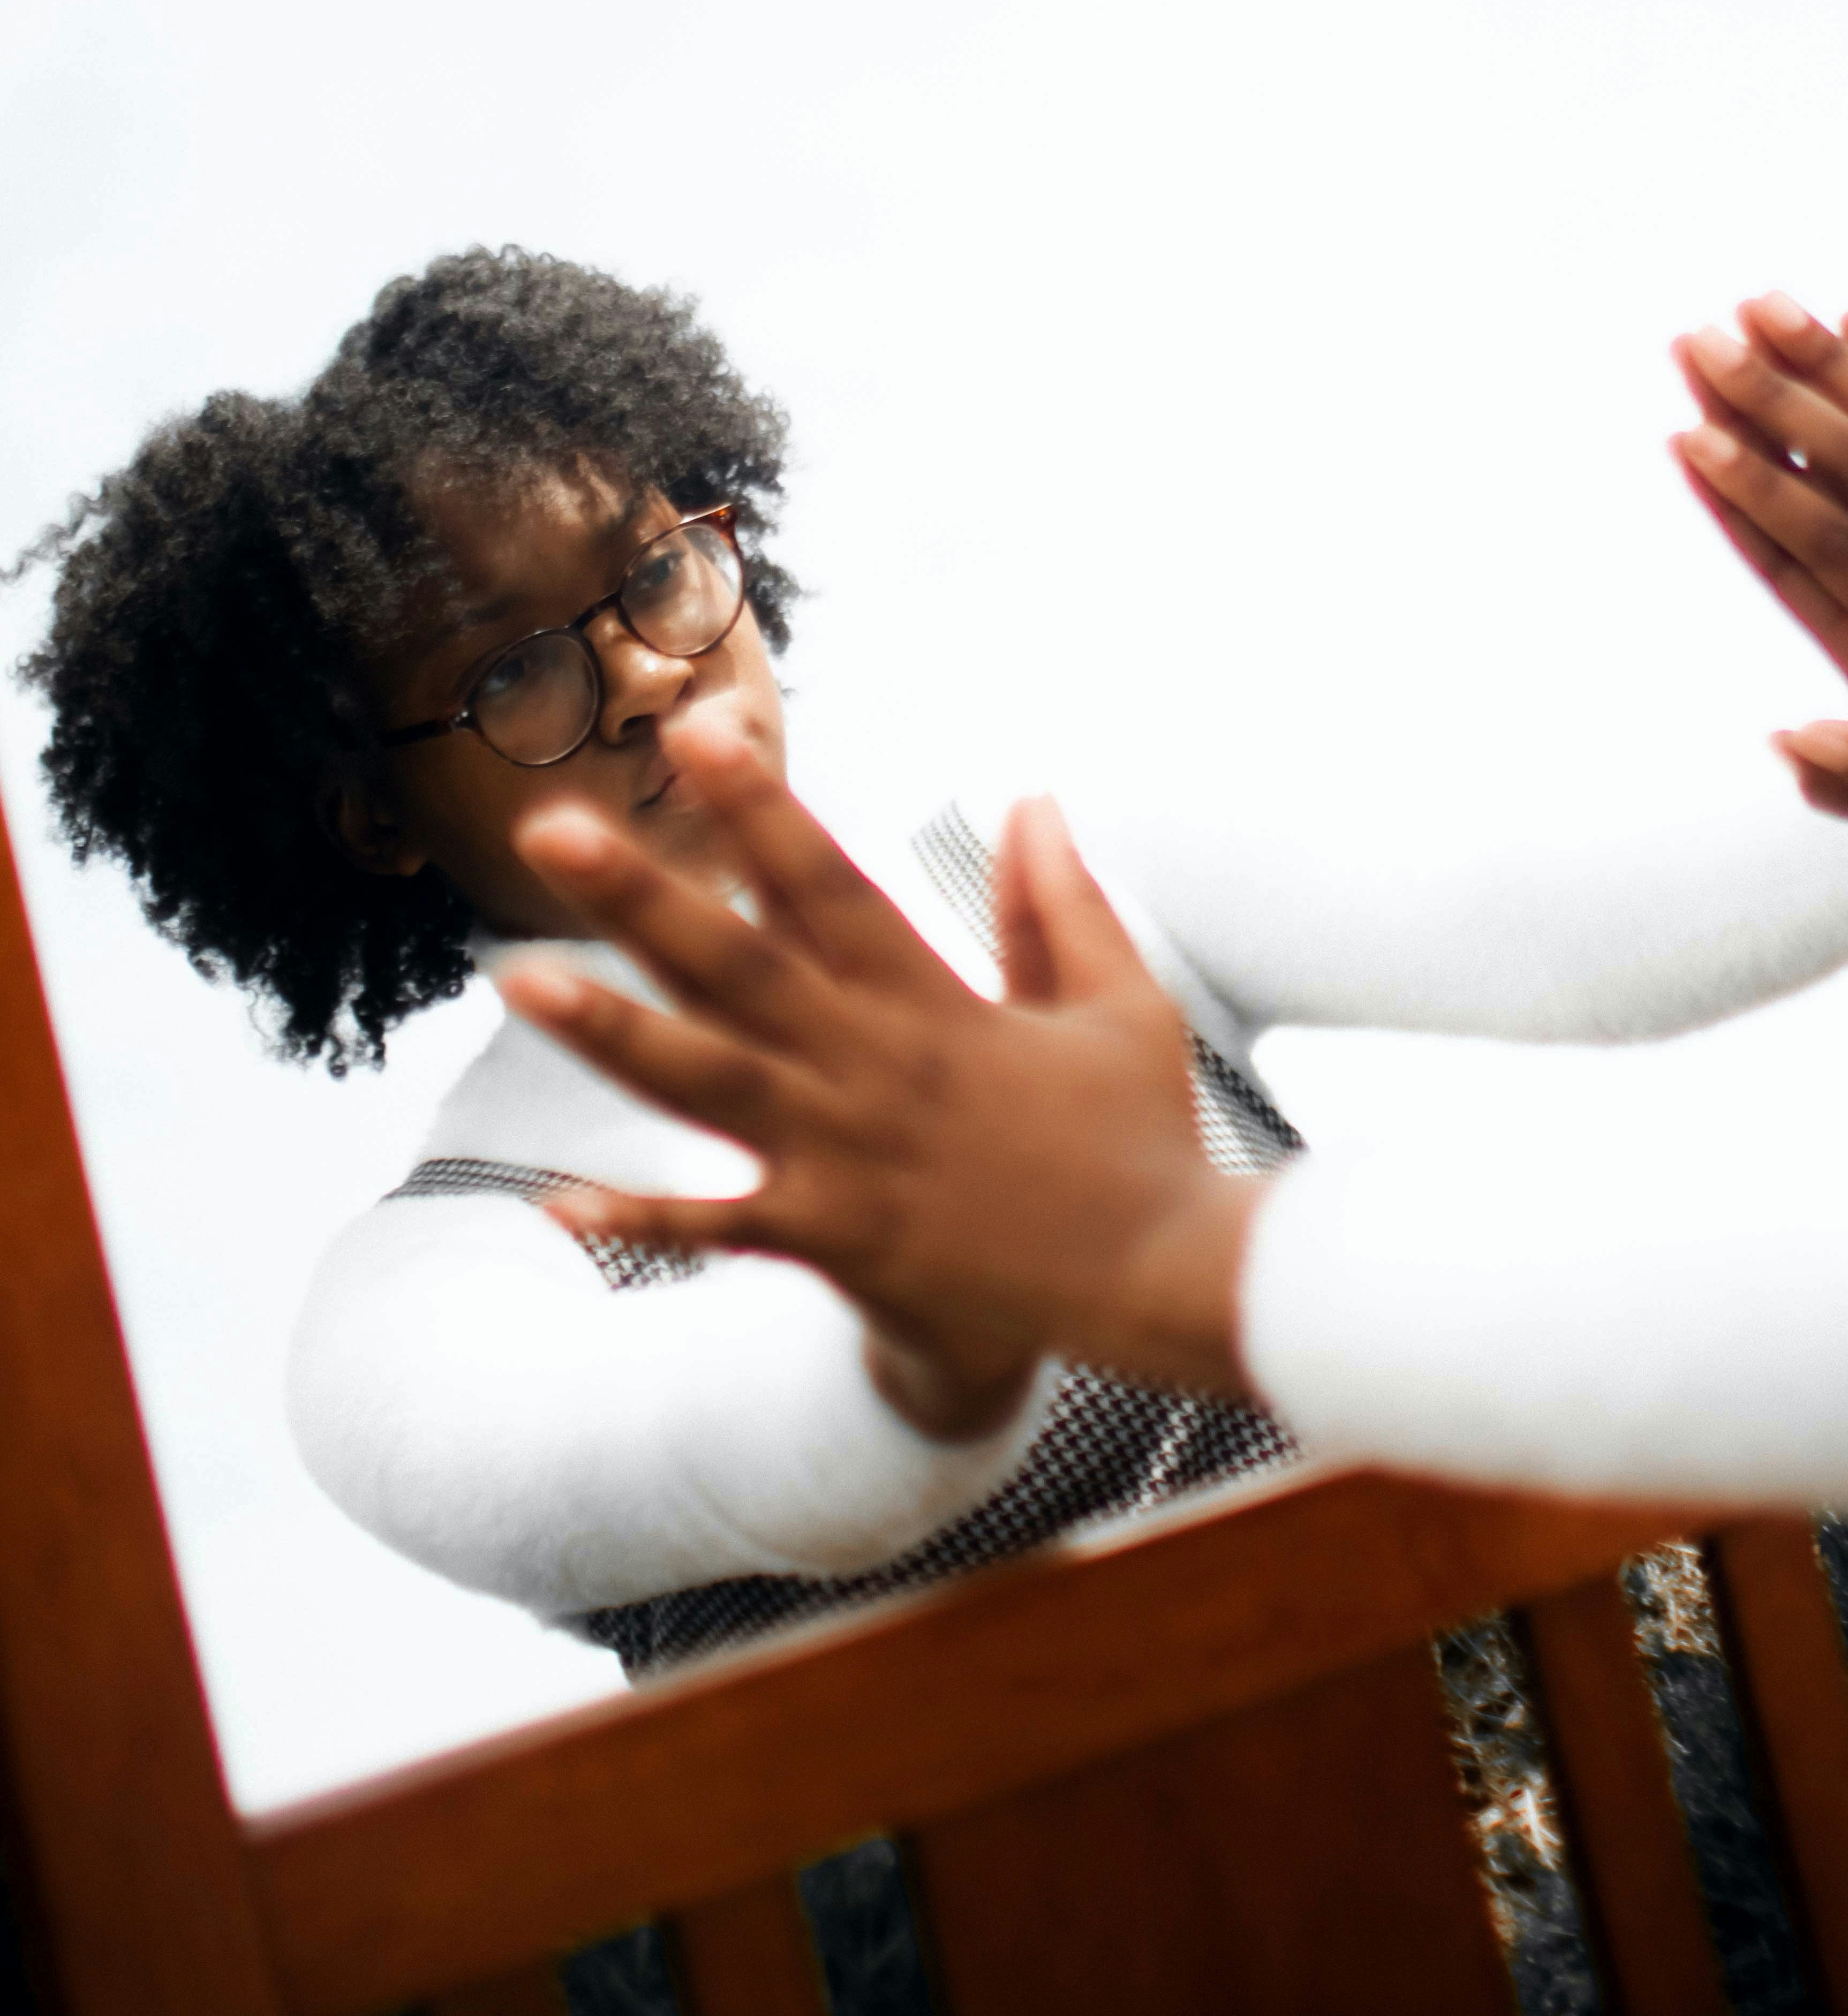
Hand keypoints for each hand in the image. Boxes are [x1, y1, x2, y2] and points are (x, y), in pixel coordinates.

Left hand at [496, 715, 1262, 1422]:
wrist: (1161, 1285)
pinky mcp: (841, 1243)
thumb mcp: (1121, 1003)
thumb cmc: (1139, 1136)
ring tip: (518, 981)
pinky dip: (642, 1217)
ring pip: (707, 1082)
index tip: (693, 731)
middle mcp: (876, 1067)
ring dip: (611, 1031)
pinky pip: (723, 1229)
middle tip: (547, 828)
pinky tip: (553, 1202)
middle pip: (739, 965)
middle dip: (641, 895)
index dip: (758, 807)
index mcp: (936, 1003)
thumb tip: (1033, 795)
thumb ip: (1061, 901)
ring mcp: (849, 1158)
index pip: (828, 884)